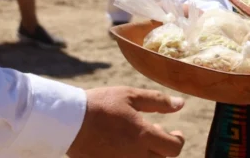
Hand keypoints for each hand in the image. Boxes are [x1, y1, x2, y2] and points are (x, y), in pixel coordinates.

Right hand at [67, 87, 185, 157]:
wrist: (68, 121)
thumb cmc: (100, 104)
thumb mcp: (130, 96)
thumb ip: (158, 101)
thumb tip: (181, 104)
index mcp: (143, 136)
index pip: (174, 148)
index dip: (178, 140)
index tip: (176, 132)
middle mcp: (135, 156)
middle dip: (163, 147)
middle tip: (155, 131)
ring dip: (149, 154)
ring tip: (139, 139)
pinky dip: (132, 157)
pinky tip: (124, 145)